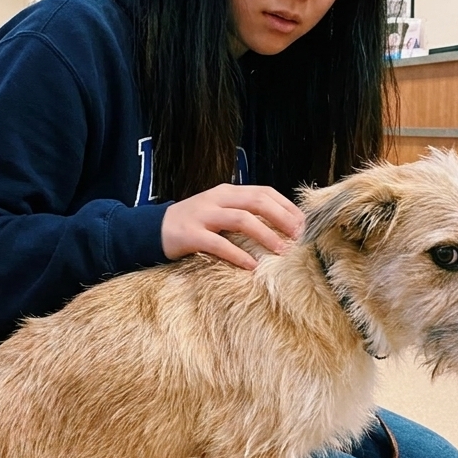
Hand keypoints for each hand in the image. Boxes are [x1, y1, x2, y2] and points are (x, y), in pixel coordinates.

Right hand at [161, 184, 304, 269]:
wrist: (153, 230)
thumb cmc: (194, 224)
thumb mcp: (220, 211)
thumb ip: (243, 213)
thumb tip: (281, 226)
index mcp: (228, 191)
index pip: (264, 192)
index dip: (286, 206)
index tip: (304, 223)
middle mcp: (217, 199)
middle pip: (257, 201)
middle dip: (282, 218)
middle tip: (298, 236)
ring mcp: (203, 215)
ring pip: (241, 219)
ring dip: (265, 235)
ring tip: (281, 251)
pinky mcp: (191, 234)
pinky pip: (219, 243)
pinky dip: (238, 255)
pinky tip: (251, 266)